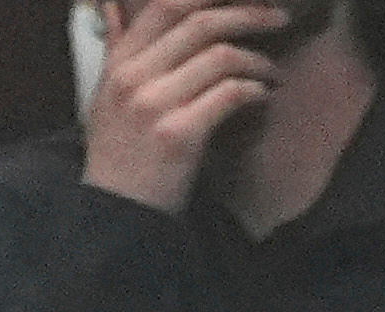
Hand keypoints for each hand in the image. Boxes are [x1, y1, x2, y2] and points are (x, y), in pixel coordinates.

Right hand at [80, 0, 290, 210]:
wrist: (116, 217)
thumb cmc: (119, 158)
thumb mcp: (105, 96)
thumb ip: (116, 47)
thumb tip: (112, 3)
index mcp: (119, 62)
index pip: (167, 3)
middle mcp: (134, 77)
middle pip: (200, 21)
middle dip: (248, 14)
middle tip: (279, 17)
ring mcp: (155, 105)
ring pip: (220, 56)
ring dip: (257, 59)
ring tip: (271, 72)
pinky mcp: (178, 135)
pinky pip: (229, 94)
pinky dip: (254, 89)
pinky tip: (264, 96)